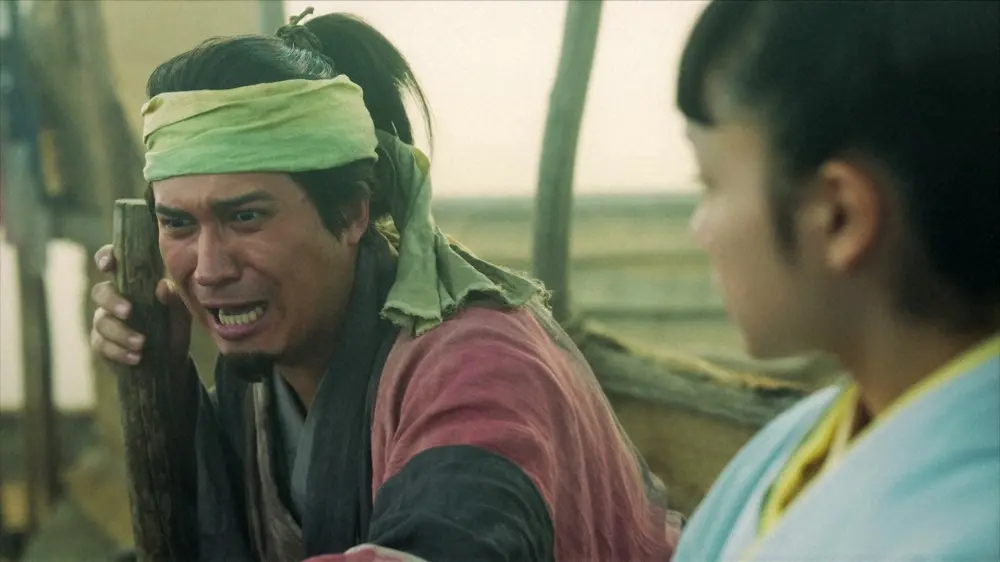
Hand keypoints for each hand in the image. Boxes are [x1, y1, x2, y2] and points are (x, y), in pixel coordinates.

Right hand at [89, 244, 190, 368]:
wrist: (171, 361)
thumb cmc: (172, 328)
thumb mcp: (179, 314)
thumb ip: (172, 299)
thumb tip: (162, 286)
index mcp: (131, 284)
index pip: (111, 263)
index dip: (105, 258)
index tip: (109, 264)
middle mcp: (113, 299)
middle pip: (100, 292)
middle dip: (112, 301)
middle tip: (129, 312)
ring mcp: (104, 321)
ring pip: (101, 321)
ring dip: (121, 332)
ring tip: (142, 343)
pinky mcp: (101, 344)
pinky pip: (101, 344)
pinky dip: (118, 351)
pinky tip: (135, 357)